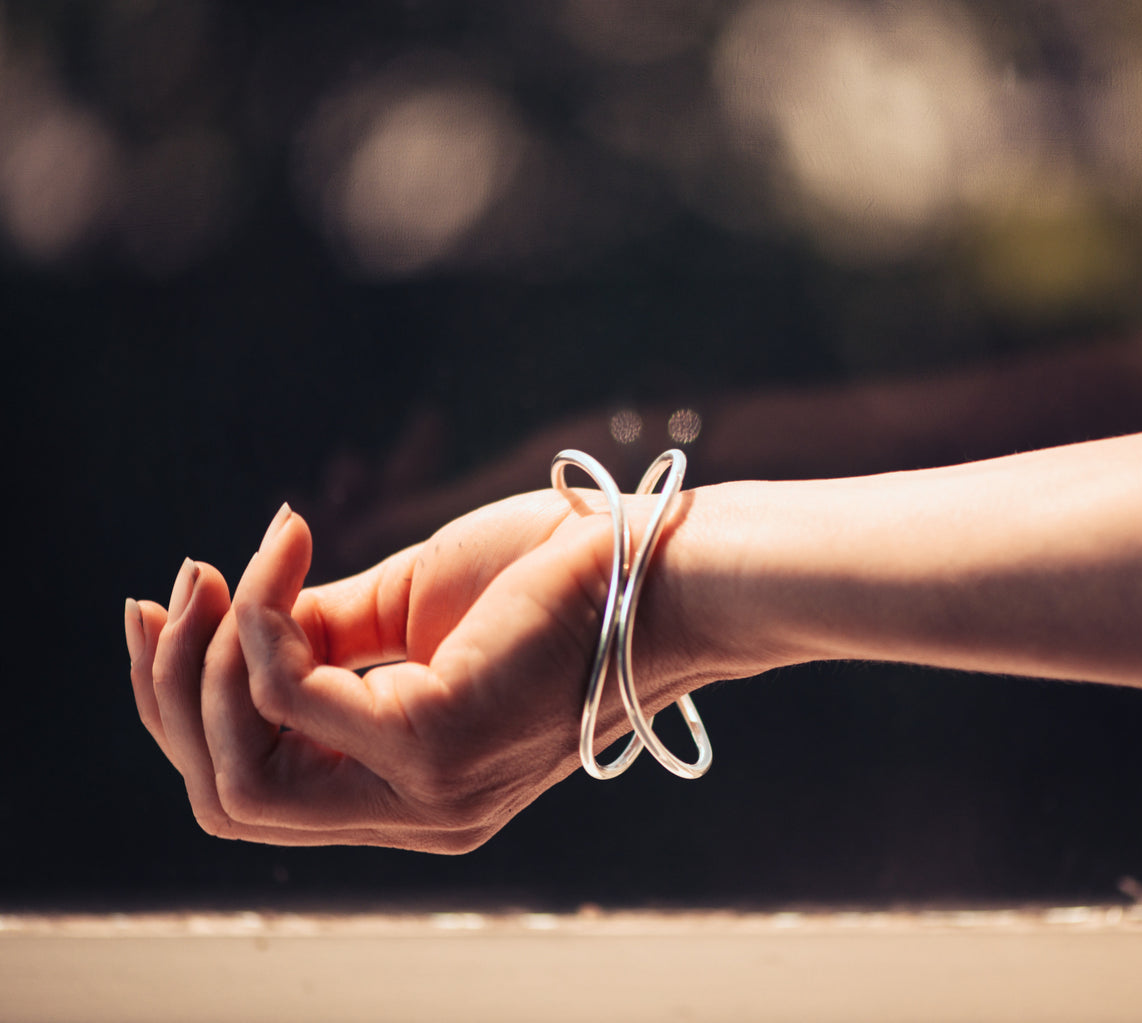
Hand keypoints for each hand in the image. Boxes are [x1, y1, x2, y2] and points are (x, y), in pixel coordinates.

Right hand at [125, 488, 680, 851]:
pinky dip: (262, 625)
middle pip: (229, 798)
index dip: (192, 709)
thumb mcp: (417, 607)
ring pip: (242, 773)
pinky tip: (282, 559)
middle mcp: (417, 813)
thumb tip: (238, 625)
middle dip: (174, 694)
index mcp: (415, 789)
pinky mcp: (433, 742)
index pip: (261, 789)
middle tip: (180, 589)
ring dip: (206, 660)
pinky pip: (291, 699)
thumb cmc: (556, 577)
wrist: (661, 568)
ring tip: (226, 570)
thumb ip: (327, 633)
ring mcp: (425, 791)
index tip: (177, 609)